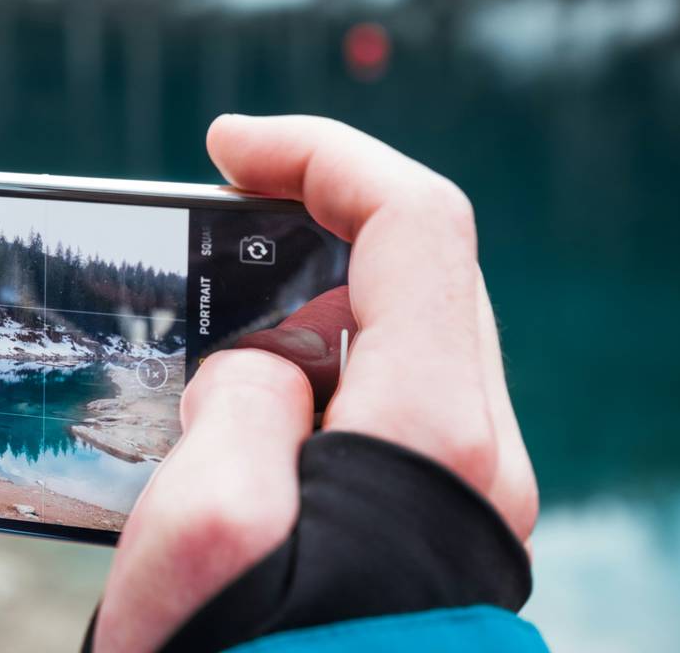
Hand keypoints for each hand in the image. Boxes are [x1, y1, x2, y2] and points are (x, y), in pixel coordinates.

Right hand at [93, 114, 538, 650]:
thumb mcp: (207, 533)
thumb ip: (241, 405)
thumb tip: (264, 371)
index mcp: (431, 435)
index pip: (416, 225)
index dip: (323, 156)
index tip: (228, 146)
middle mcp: (473, 451)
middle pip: (419, 267)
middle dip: (310, 225)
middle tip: (208, 239)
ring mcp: (461, 485)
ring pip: (399, 332)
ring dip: (303, 307)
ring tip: (206, 352)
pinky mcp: (429, 512)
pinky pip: (380, 397)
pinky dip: (311, 371)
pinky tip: (236, 415)